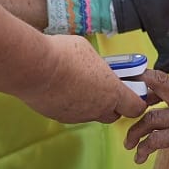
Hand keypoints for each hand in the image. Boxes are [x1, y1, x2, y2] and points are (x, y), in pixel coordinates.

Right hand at [20, 35, 149, 123]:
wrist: (33, 68)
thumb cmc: (63, 55)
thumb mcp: (88, 51)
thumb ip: (98, 65)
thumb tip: (95, 66)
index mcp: (112, 92)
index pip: (135, 107)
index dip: (136, 101)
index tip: (131, 91)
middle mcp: (98, 109)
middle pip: (113, 114)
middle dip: (112, 103)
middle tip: (103, 86)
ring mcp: (79, 116)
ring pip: (91, 113)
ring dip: (90, 103)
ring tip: (76, 83)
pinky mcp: (60, 118)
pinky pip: (72, 113)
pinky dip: (71, 104)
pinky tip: (61, 88)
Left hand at [124, 69, 168, 168]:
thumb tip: (166, 111)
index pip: (166, 79)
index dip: (146, 83)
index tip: (134, 93)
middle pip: (156, 86)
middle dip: (136, 94)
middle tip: (122, 107)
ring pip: (151, 117)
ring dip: (136, 132)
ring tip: (130, 143)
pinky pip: (156, 139)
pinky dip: (144, 148)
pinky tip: (141, 157)